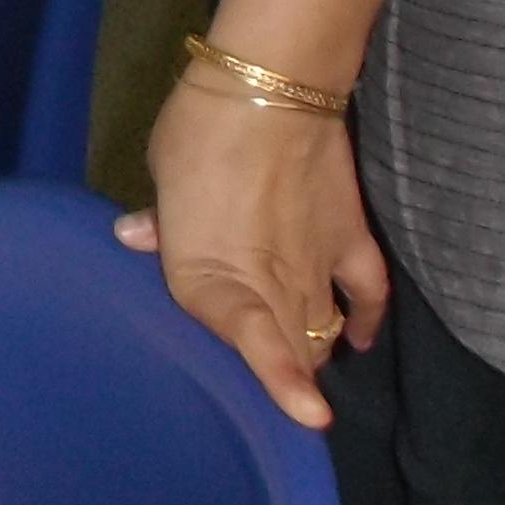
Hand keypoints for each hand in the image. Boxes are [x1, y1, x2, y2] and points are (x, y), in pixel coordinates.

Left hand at [119, 77, 387, 430]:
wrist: (268, 89)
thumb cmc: (198, 132)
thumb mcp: (163, 176)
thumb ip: (160, 218)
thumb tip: (137, 234)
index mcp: (210, 278)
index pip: (247, 343)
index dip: (276, 380)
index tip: (308, 416)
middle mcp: (269, 285)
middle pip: (288, 350)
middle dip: (282, 374)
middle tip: (270, 384)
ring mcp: (316, 267)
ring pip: (323, 333)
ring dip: (314, 354)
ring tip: (305, 365)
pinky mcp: (350, 240)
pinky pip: (368, 296)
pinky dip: (366, 322)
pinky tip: (360, 338)